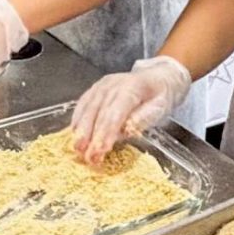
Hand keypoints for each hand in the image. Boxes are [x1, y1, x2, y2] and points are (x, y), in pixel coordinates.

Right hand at [73, 56, 190, 162]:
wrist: (158, 77)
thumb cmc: (159, 96)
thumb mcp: (159, 108)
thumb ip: (141, 118)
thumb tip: (125, 130)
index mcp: (131, 88)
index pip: (114, 113)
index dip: (106, 133)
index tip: (100, 150)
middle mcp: (113, 85)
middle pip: (97, 112)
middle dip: (91, 136)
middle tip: (87, 156)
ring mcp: (102, 85)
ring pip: (87, 108)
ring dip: (81, 130)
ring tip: (77, 149)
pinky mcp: (95, 89)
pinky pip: (83, 104)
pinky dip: (77, 120)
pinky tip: (74, 133)